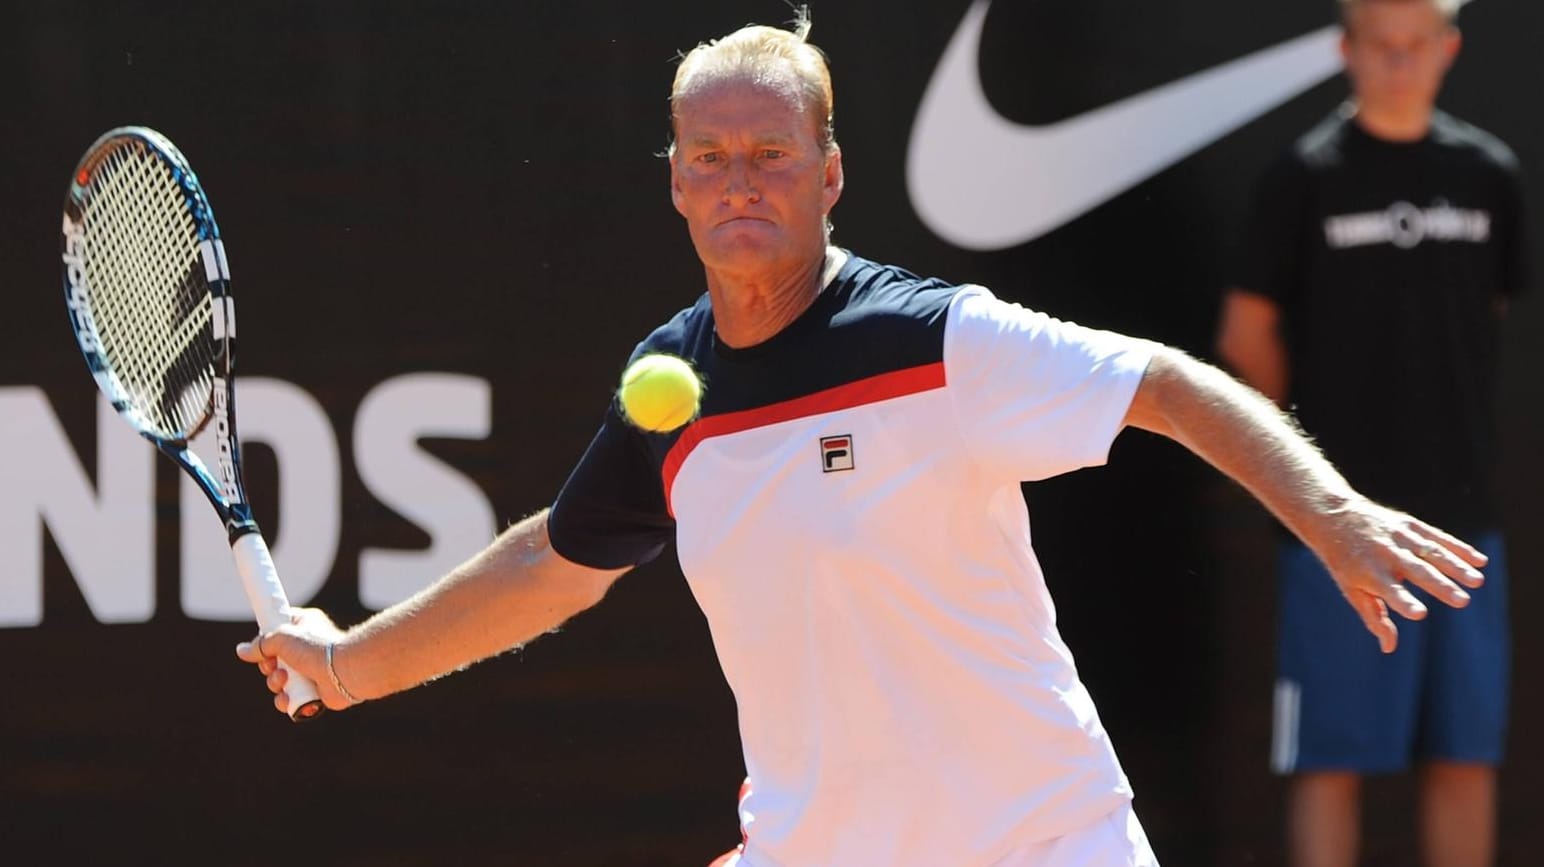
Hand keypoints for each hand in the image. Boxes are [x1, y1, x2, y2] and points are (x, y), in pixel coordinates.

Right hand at [235, 607, 357, 715]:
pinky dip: (285, 700)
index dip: (266, 639)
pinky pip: (289, 698)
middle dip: (268, 666)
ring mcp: (309, 670)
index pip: (277, 630)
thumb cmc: (316, 648)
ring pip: (278, 680)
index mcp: (303, 626)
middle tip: (274, 665)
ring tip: (284, 680)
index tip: (262, 645)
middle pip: (273, 659)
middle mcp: (306, 647)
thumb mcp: (282, 638)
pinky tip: (288, 698)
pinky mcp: (312, 691)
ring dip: (275, 683)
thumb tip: (242, 651)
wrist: (344, 671)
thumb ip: (261, 644)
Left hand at [1310, 499, 1486, 652]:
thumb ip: (1374, 617)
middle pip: (1417, 572)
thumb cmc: (1346, 561)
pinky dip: (1459, 548)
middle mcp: (1386, 555)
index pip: (1389, 591)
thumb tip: (1389, 648)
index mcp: (1370, 574)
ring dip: (1457, 566)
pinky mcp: (1410, 525)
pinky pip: (1438, 537)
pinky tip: (1480, 561)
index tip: (1419, 614)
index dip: (1403, 602)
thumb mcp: (1352, 590)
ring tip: (1477, 581)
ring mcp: (1399, 538)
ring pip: (1432, 552)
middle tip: (1462, 601)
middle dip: (1440, 586)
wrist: (1333, 517)